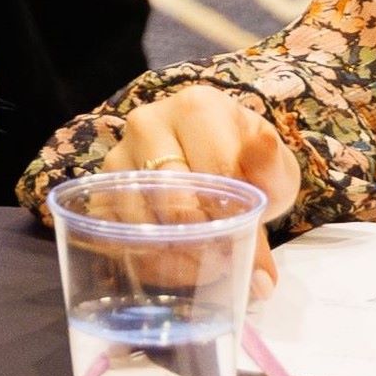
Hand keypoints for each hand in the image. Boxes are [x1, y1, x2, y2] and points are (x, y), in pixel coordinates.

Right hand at [79, 82, 297, 290]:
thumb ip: (271, 166)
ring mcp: (118, 155)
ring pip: (139, 216)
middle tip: (223, 263)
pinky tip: (172, 266)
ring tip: (203, 268)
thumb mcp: (274, 171)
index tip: (248, 247)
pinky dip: (144, 258)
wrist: (218, 166)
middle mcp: (148, 122)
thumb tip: (262, 147)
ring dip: (172, 253)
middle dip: (201, 237)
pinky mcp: (100, 189)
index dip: (233, 215)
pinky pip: (114, 230)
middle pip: (171, 194)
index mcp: (196, 106)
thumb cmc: (248, 169)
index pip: (215, 169)